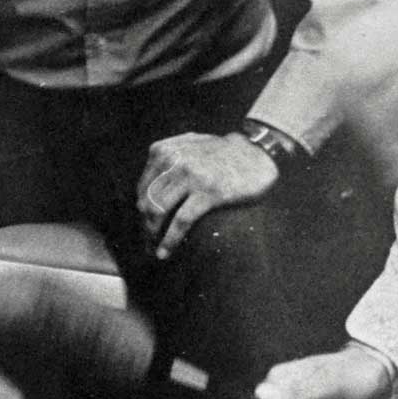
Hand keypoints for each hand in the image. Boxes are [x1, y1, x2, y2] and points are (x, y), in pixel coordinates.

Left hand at [137, 131, 278, 260]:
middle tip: (148, 241)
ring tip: (154, 248)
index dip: (141, 210)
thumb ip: (164, 161)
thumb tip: (141, 198)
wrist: (256, 154)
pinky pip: (181, 221)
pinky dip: (170, 240)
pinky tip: (165, 252)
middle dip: (145, 225)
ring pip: (158, 211)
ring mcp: (191, 175)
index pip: (142, 188)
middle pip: (147, 201)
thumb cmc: (221, 154)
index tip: (144, 225)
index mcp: (163, 150)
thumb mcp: (187, 146)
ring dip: (153, 234)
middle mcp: (174, 160)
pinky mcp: (209, 192)